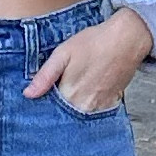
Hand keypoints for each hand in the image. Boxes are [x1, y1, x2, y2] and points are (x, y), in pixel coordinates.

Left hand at [25, 10, 151, 113]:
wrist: (127, 39)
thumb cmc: (94, 42)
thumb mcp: (63, 53)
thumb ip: (45, 76)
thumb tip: (28, 94)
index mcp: (69, 94)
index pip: (50, 110)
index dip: (44, 104)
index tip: (40, 99)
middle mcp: (84, 105)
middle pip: (65, 116)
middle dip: (58, 109)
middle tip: (59, 92)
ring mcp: (100, 107)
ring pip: (79, 115)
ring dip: (73, 108)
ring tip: (75, 89)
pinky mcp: (111, 103)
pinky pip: (95, 112)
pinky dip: (88, 106)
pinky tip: (87, 92)